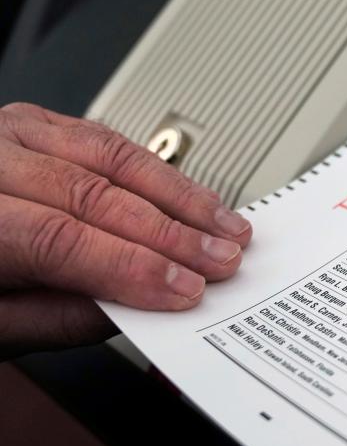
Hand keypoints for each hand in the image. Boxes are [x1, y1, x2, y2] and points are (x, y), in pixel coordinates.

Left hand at [0, 103, 251, 358]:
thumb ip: (56, 320)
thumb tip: (138, 310)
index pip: (58, 238)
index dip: (132, 267)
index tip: (187, 291)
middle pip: (92, 192)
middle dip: (172, 233)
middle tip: (222, 260)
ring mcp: (6, 133)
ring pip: (109, 154)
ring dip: (180, 195)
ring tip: (226, 226)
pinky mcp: (32, 125)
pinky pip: (105, 138)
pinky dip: (157, 168)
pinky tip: (191, 194)